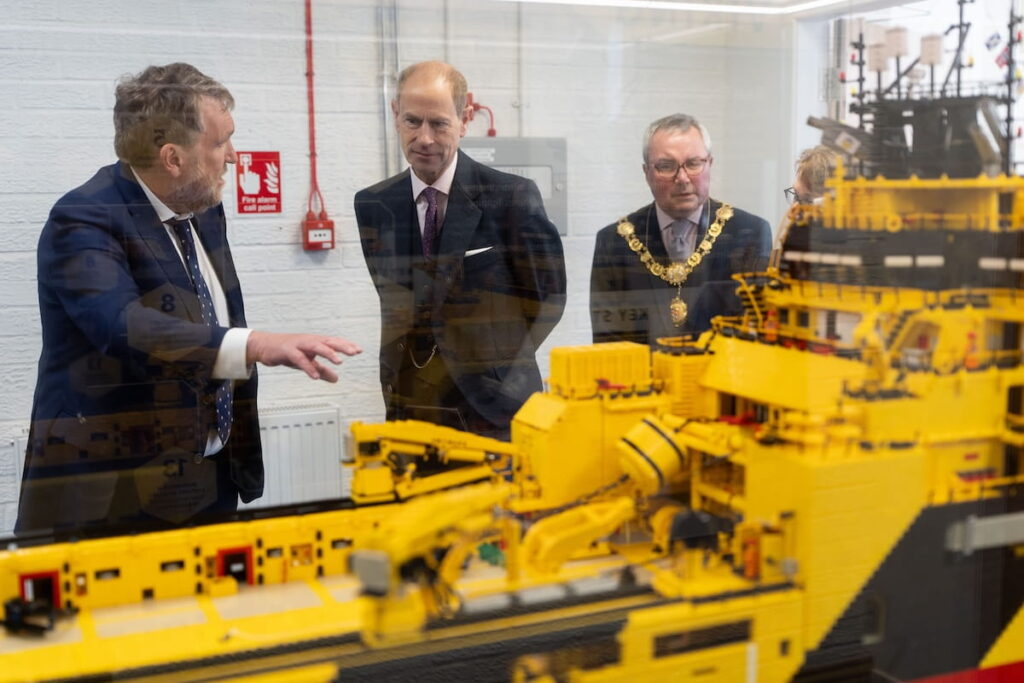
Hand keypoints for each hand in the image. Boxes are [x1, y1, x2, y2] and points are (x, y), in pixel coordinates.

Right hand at [246, 331, 361, 381]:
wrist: (264, 346)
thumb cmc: (287, 352)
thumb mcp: (307, 362)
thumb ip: (322, 370)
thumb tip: (336, 379)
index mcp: (315, 342)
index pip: (334, 342)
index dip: (346, 345)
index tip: (359, 350)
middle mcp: (309, 341)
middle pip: (328, 342)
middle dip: (342, 347)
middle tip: (354, 352)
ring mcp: (298, 345)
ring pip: (316, 347)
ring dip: (328, 353)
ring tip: (339, 362)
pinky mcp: (288, 351)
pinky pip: (300, 359)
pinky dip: (308, 366)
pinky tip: (315, 376)